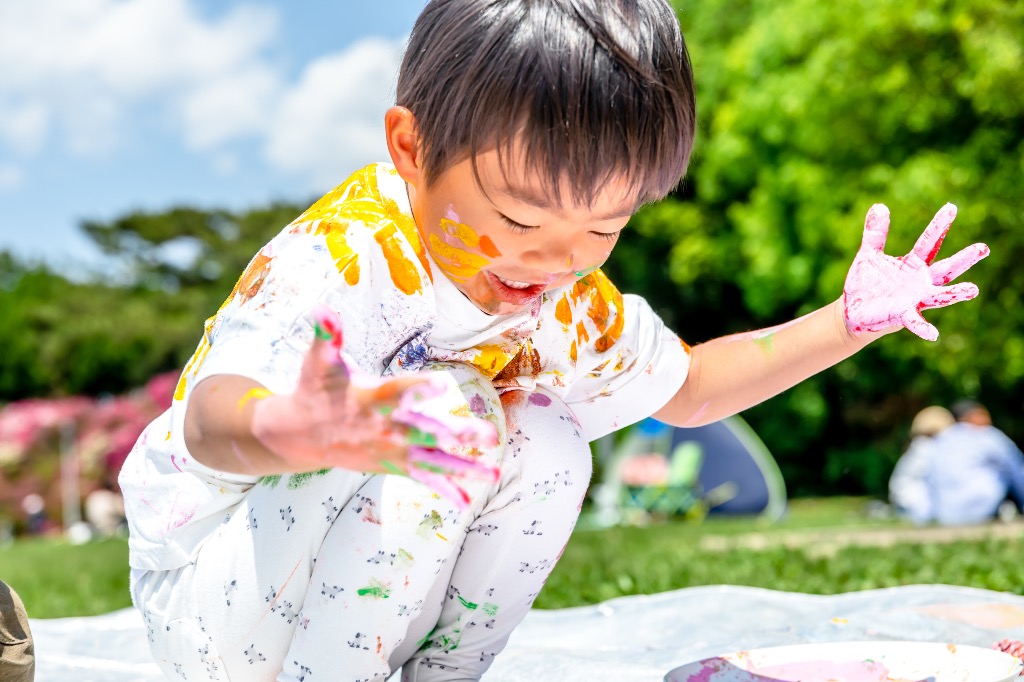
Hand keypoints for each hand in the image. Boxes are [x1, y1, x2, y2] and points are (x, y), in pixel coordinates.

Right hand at [250, 306, 498, 507]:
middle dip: (455, 434)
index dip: (419, 388)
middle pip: (424, 432)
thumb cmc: (316, 391)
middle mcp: (385, 428)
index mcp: (371, 399)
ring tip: (493, 472)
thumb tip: (322, 310)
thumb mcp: (319, 361)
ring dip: (463, 466)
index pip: (398, 392)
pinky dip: (444, 489)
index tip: (442, 385)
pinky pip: (422, 478)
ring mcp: (391, 451)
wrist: (300, 436)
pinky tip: (467, 500)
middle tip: (486, 434)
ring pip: (431, 460)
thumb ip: (326, 336)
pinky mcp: (393, 465)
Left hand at [842, 203, 988, 340]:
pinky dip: (924, 328)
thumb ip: (875, 233)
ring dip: (955, 294)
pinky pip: (915, 322)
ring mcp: (914, 299)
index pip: (929, 242)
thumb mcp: (868, 255)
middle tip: (984, 248)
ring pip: (939, 296)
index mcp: (913, 264)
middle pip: (946, 268)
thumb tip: (879, 205)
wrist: (853, 311)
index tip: (951, 207)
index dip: (939, 225)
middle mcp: (920, 282)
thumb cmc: (866, 283)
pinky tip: (934, 334)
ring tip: (973, 290)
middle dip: (964, 259)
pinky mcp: (902, 315)